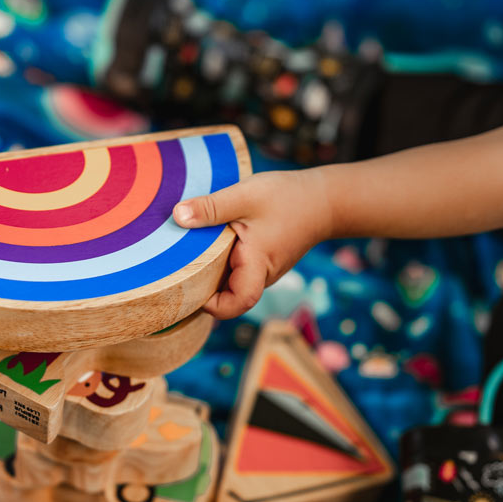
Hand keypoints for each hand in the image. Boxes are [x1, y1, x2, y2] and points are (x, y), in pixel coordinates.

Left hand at [172, 169, 330, 319]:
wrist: (325, 199)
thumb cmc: (288, 197)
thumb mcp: (245, 196)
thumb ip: (211, 207)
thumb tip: (177, 216)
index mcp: (257, 265)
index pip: (237, 302)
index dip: (213, 305)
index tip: (191, 287)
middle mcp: (261, 274)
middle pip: (228, 294)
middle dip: (203, 284)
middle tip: (178, 265)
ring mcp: (264, 269)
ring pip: (232, 280)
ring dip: (212, 269)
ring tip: (190, 249)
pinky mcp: (264, 260)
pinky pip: (239, 268)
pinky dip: (223, 259)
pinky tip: (210, 239)